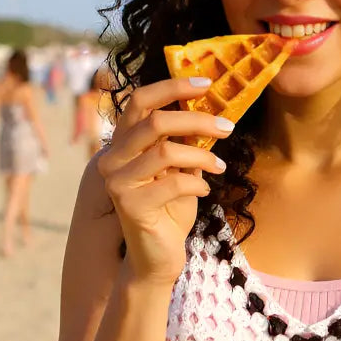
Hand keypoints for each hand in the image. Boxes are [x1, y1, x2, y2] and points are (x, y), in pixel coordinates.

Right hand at [97, 78, 231, 283]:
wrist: (158, 257)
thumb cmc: (170, 210)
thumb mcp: (179, 169)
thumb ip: (184, 141)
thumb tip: (210, 108)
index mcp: (122, 143)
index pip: (140, 100)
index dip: (172, 87)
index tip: (206, 83)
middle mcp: (112, 159)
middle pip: (156, 122)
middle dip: (197, 120)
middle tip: (228, 126)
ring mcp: (118, 182)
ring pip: (166, 152)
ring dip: (202, 156)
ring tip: (221, 165)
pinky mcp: (130, 206)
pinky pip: (173, 183)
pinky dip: (197, 185)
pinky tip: (205, 193)